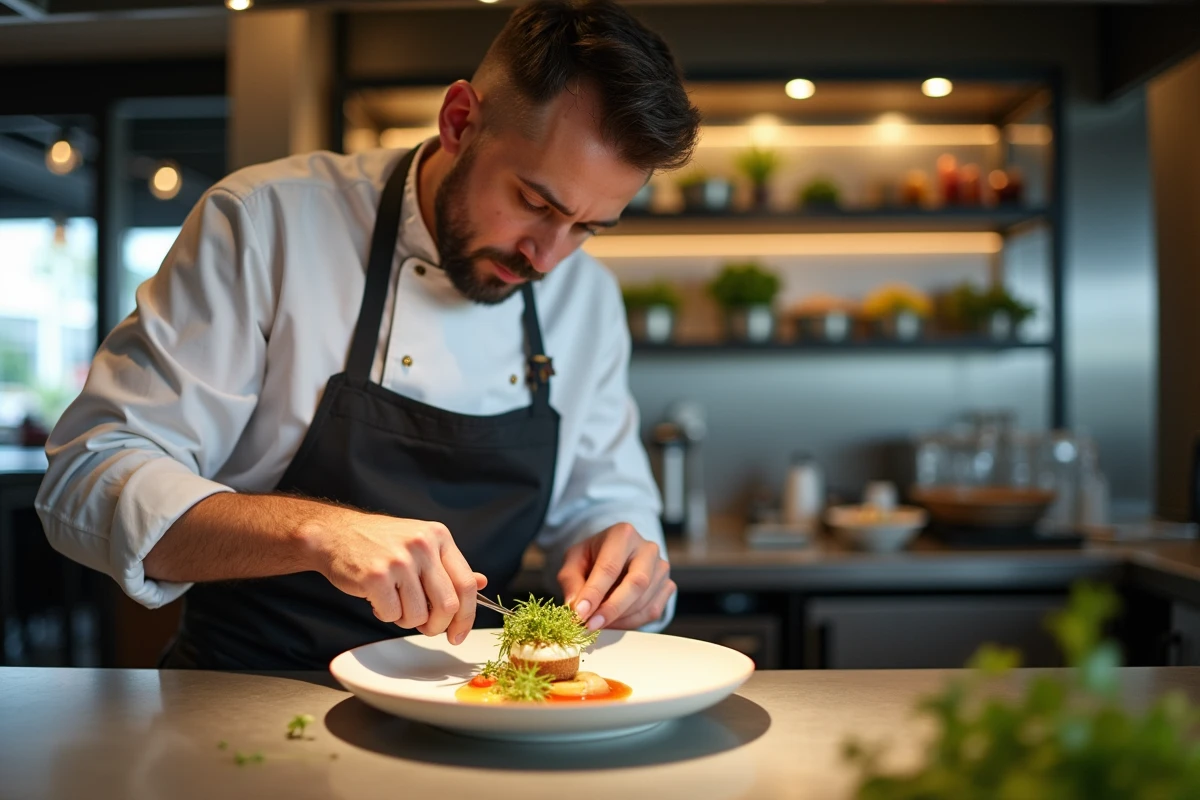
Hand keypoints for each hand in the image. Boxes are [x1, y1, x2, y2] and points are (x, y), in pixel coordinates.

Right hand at [308, 509, 485, 644]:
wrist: (335, 534)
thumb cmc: (379, 544)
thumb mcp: (420, 545)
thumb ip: (448, 567)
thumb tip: (481, 584)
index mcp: (439, 537)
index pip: (466, 584)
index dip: (467, 616)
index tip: (459, 633)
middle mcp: (423, 545)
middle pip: (448, 605)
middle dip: (438, 626)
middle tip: (425, 628)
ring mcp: (399, 560)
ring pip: (419, 615)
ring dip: (406, 620)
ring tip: (394, 603)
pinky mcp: (376, 576)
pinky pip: (392, 615)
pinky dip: (385, 616)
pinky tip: (377, 599)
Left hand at [557, 523, 674, 630]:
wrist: (615, 554)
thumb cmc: (593, 556)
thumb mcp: (574, 561)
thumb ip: (571, 582)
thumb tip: (576, 609)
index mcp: (623, 534)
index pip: (610, 567)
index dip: (594, 593)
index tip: (580, 614)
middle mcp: (648, 549)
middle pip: (637, 583)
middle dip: (612, 609)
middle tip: (590, 625)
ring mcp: (661, 568)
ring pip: (644, 602)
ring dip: (618, 619)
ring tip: (596, 622)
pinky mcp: (667, 586)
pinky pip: (651, 612)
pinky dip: (629, 623)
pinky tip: (613, 620)